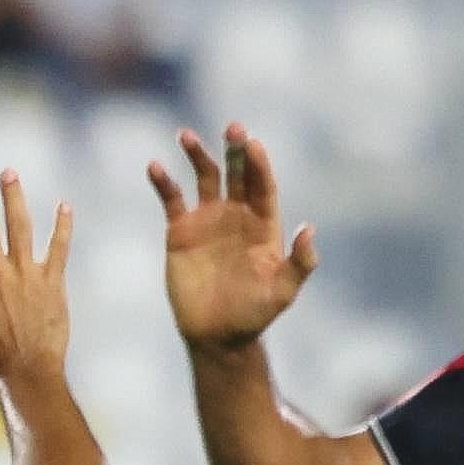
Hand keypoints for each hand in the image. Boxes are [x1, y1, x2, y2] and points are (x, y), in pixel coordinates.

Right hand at [149, 123, 317, 348]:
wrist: (216, 336)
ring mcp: (207, 220)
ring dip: (197, 155)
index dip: (259, 164)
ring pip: (204, 177)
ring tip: (186, 136)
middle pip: (237, 173)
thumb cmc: (253, 315)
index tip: (252, 143)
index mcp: (263, 224)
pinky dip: (164, 183)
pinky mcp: (180, 231)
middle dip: (234, 150)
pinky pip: (172, 200)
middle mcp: (236, 215)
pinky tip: (155, 167)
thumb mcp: (282, 292)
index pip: (262, 185)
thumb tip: (308, 228)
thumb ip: (300, 262)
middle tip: (232, 127)